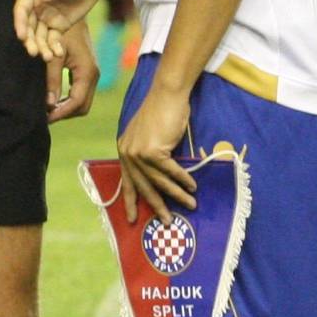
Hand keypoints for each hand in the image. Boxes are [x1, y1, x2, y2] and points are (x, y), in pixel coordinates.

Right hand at [13, 0, 101, 61]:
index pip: (22, 8)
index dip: (20, 22)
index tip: (22, 36)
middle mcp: (35, 5)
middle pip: (28, 26)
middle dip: (30, 40)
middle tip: (34, 53)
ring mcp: (46, 16)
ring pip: (39, 35)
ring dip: (41, 47)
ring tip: (49, 57)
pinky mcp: (58, 25)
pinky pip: (53, 39)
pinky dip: (54, 47)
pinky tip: (59, 53)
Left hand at [46, 19, 98, 121]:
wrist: (70, 11)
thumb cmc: (61, 31)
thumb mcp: (54, 55)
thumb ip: (52, 79)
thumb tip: (49, 105)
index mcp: (87, 72)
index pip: (76, 103)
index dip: (60, 113)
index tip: (43, 118)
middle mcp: (93, 75)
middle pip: (81, 107)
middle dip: (63, 114)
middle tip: (43, 117)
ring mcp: (91, 74)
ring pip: (81, 101)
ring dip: (65, 108)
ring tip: (45, 110)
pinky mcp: (87, 71)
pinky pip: (80, 93)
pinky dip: (67, 100)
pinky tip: (52, 100)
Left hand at [116, 81, 196, 220]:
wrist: (167, 94)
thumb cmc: (163, 112)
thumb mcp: (150, 136)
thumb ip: (150, 156)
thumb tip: (160, 182)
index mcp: (124, 150)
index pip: (127, 181)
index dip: (130, 200)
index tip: (131, 218)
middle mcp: (127, 153)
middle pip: (143, 186)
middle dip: (156, 205)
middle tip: (166, 222)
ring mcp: (138, 152)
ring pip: (159, 181)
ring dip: (176, 195)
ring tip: (190, 205)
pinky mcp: (152, 151)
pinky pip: (170, 171)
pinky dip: (183, 179)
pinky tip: (192, 187)